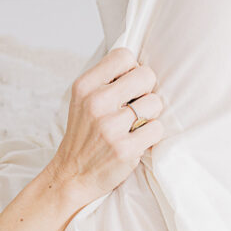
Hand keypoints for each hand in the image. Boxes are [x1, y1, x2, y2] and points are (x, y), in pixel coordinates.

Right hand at [43, 48, 167, 210]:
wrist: (72, 174)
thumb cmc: (85, 134)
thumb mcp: (84, 99)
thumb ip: (107, 80)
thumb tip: (141, 63)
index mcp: (85, 86)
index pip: (124, 56)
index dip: (132, 70)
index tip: (127, 86)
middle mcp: (96, 103)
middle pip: (146, 75)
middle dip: (146, 91)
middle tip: (134, 107)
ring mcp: (110, 127)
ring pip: (155, 102)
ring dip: (150, 115)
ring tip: (133, 126)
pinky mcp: (125, 148)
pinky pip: (157, 128)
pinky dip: (151, 135)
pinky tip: (135, 140)